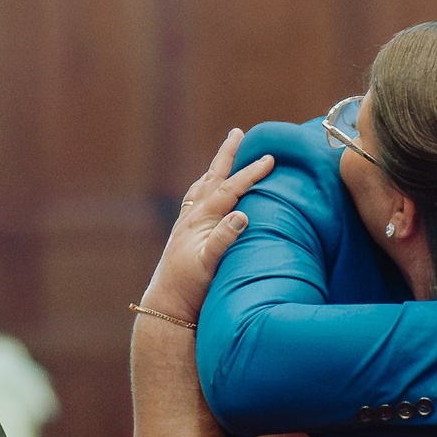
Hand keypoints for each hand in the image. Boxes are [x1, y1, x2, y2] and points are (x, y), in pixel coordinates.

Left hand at [140, 131, 274, 326]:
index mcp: (201, 219)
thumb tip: (242, 215)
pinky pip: (195, 201)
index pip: (230, 189)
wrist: (167, 304)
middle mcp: (192, 216)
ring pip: (203, 186)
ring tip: (223, 157)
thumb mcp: (209, 264)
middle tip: (237, 132)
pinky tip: (204, 191)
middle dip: (227, 155)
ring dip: (215, 169)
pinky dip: (204, 189)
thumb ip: (224, 239)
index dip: (250, 173)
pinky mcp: (184, 234)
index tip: (270, 159)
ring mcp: (186, 224)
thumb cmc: (190, 287)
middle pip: (212, 177)